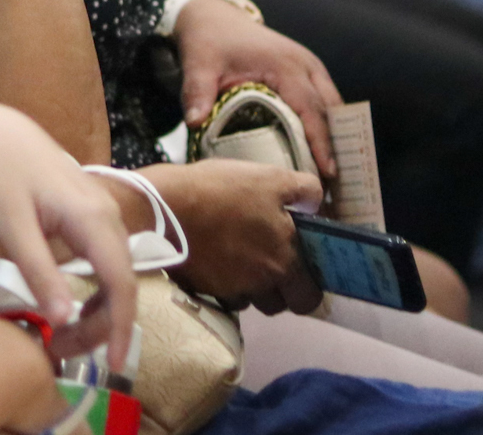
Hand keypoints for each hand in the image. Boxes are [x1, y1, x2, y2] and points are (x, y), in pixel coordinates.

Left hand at [0, 102, 136, 360]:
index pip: (121, 282)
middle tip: (59, 352)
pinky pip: (103, 257)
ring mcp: (99, 210)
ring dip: (96, 309)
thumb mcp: (10, 226)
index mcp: (92, 217)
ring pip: (114, 271)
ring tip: (60, 336)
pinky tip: (68, 304)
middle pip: (120, 282)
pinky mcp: (87, 211)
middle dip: (100, 325)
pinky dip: (92, 288)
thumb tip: (65, 320)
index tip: (110, 367)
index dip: (119, 327)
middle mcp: (106, 213)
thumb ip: (39, 272)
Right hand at [139, 160, 327, 313]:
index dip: (307, 286)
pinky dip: (221, 282)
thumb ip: (303, 191)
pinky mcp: (203, 289)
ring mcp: (229, 290)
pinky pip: (221, 294)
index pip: (309, 299)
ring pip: (248, 300)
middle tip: (267, 259)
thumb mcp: (270, 178)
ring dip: (248, 285)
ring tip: (237, 253)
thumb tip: (317, 203)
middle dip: (276, 289)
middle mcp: (259, 285)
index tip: (299, 267)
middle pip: (277, 304)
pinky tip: (214, 256)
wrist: (164, 207)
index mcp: (283, 263)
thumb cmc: (222, 190)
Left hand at [172, 0, 339, 175]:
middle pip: (332, 112)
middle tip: (339, 189)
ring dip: (338, 142)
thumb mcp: (200, 65)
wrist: (217, 18)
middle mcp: (306, 66)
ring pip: (335, 109)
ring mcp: (311, 69)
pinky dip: (329, 130)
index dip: (321, 141)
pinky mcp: (309, 74)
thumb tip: (194, 123)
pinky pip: (326, 105)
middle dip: (337, 149)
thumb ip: (197, 93)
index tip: (329, 173)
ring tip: (339, 182)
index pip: (310, 108)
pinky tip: (326, 160)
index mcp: (285, 65)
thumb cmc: (210, 43)